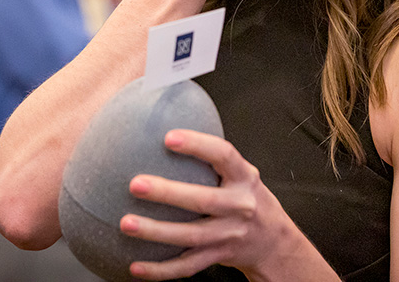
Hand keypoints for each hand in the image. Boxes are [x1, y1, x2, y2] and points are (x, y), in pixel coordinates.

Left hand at [119, 130, 315, 280]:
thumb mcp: (241, 173)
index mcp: (245, 177)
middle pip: (202, 200)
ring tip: (125, 223)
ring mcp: (229, 235)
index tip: (168, 138)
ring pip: (190, 236)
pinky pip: (186, 266)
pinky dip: (160, 270)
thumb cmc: (246, 197)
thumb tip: (168, 131)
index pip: (224, 155)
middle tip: (135, 184)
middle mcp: (240, 206)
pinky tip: (134, 266)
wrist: (273, 242)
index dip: (197, 145)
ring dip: (155, 232)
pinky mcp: (218, 257)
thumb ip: (215, 159)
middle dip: (167, 193)